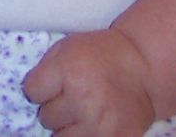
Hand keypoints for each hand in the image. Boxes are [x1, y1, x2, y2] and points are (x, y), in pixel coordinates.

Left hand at [24, 29, 156, 136]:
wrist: (144, 68)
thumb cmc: (101, 55)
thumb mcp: (68, 48)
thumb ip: (45, 70)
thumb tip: (30, 96)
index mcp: (70, 69)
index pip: (32, 92)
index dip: (40, 87)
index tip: (54, 83)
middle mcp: (83, 99)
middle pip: (45, 117)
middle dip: (55, 107)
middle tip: (73, 96)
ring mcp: (99, 124)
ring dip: (66, 127)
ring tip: (82, 112)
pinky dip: (84, 135)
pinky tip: (94, 122)